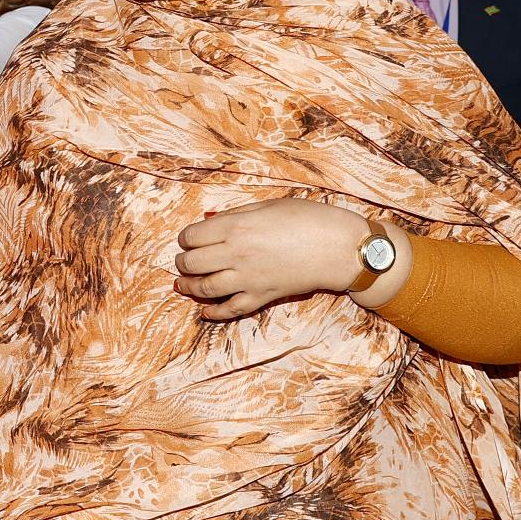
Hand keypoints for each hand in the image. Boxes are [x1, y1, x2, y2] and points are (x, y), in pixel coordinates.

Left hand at [175, 199, 376, 319]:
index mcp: (235, 227)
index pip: (192, 237)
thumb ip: (235, 214)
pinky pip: (231, 310)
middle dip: (183, 262)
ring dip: (188, 287)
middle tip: (182, 261)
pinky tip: (204, 313)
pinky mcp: (262, 297)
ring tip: (181, 284)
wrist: (339, 248)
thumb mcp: (268, 206)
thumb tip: (208, 220)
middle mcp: (235, 254)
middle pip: (192, 263)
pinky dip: (214, 313)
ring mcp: (247, 279)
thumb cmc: (308, 219)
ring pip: (205, 288)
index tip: (188, 239)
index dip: (186, 238)